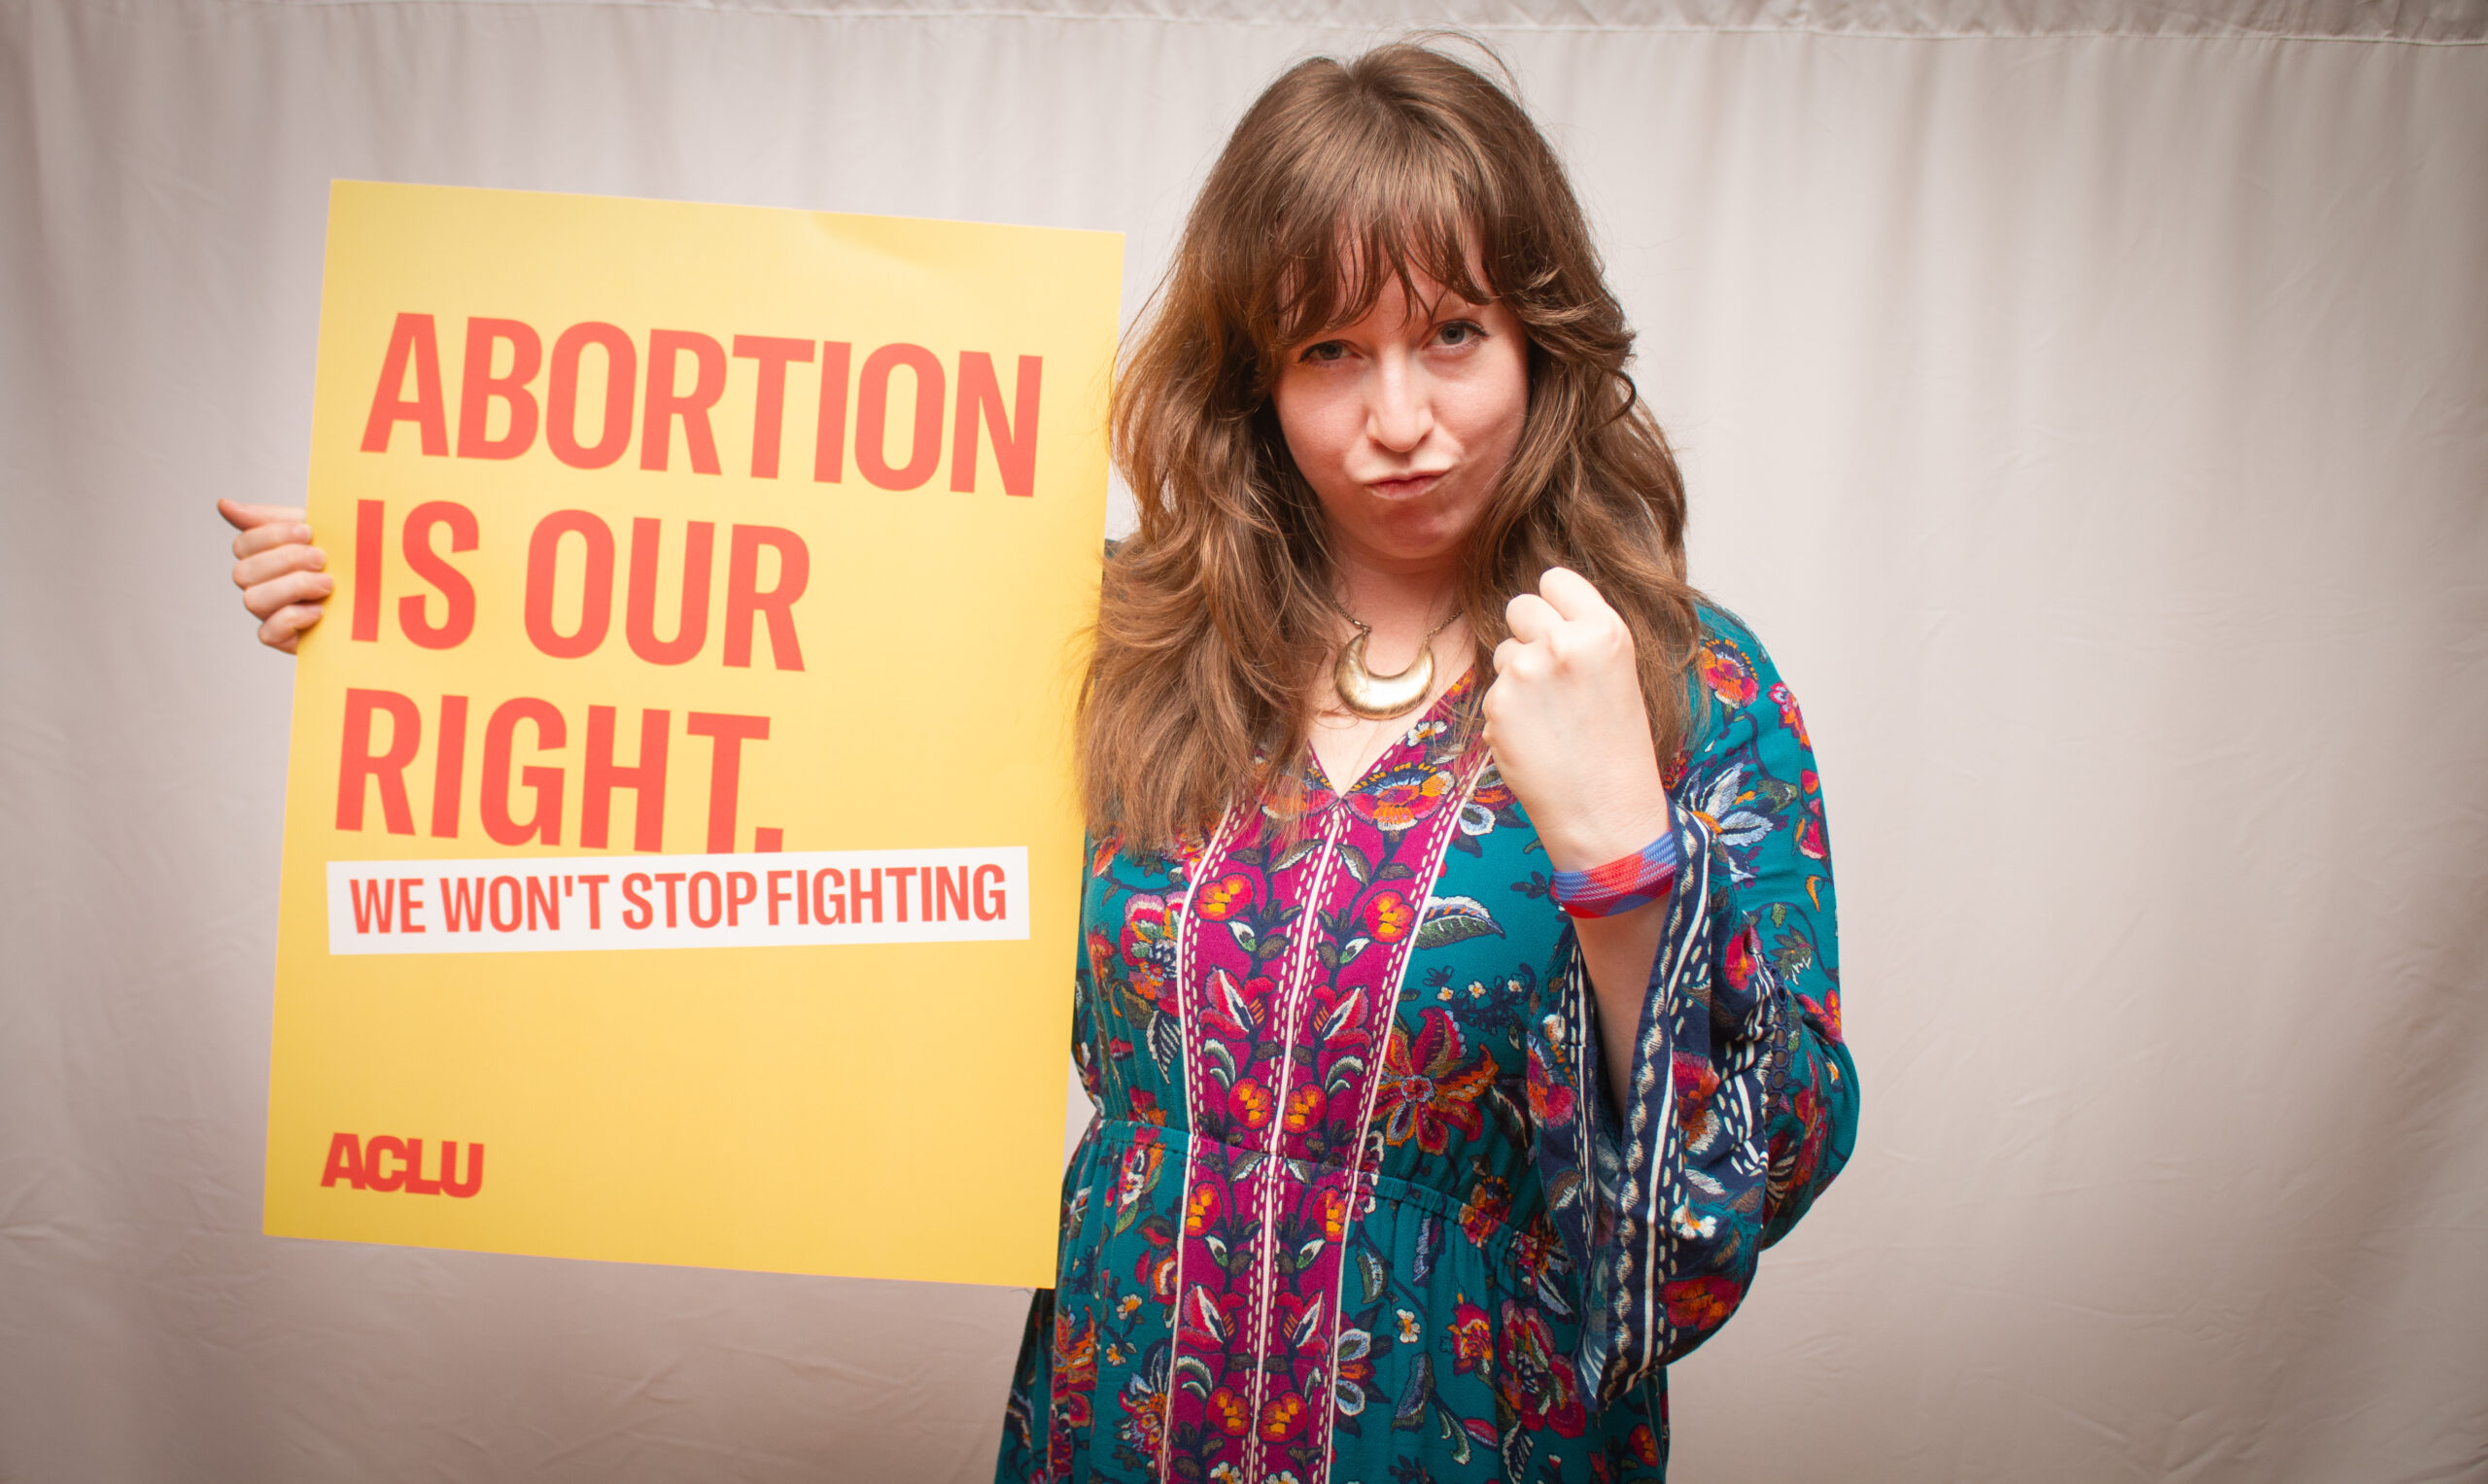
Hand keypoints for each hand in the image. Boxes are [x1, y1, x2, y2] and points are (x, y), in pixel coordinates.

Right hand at [219, 498, 330, 652]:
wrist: (379, 594)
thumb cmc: (341, 558)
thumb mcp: (314, 530)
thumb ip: (271, 518)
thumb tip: (223, 504)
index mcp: (262, 557)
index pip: (244, 544)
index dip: (272, 535)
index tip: (309, 530)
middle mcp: (259, 585)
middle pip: (244, 572)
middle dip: (286, 560)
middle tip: (322, 558)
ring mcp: (269, 612)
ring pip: (252, 600)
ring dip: (292, 587)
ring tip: (328, 583)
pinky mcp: (284, 639)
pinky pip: (267, 633)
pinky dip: (293, 618)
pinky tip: (319, 610)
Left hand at [1483, 567, 1672, 872]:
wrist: (1606, 812)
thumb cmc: (1618, 747)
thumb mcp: (1618, 672)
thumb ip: (1582, 635)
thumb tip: (1541, 611)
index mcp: (1604, 630)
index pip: (1555, 579)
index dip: (1553, 604)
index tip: (1558, 626)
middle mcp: (1563, 642)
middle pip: (1519, 606)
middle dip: (1528, 634)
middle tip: (1550, 675)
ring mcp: (1526, 672)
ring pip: (1502, 651)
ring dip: (1516, 675)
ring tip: (1550, 715)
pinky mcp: (1498, 704)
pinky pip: (1493, 691)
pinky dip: (1507, 713)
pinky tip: (1534, 739)